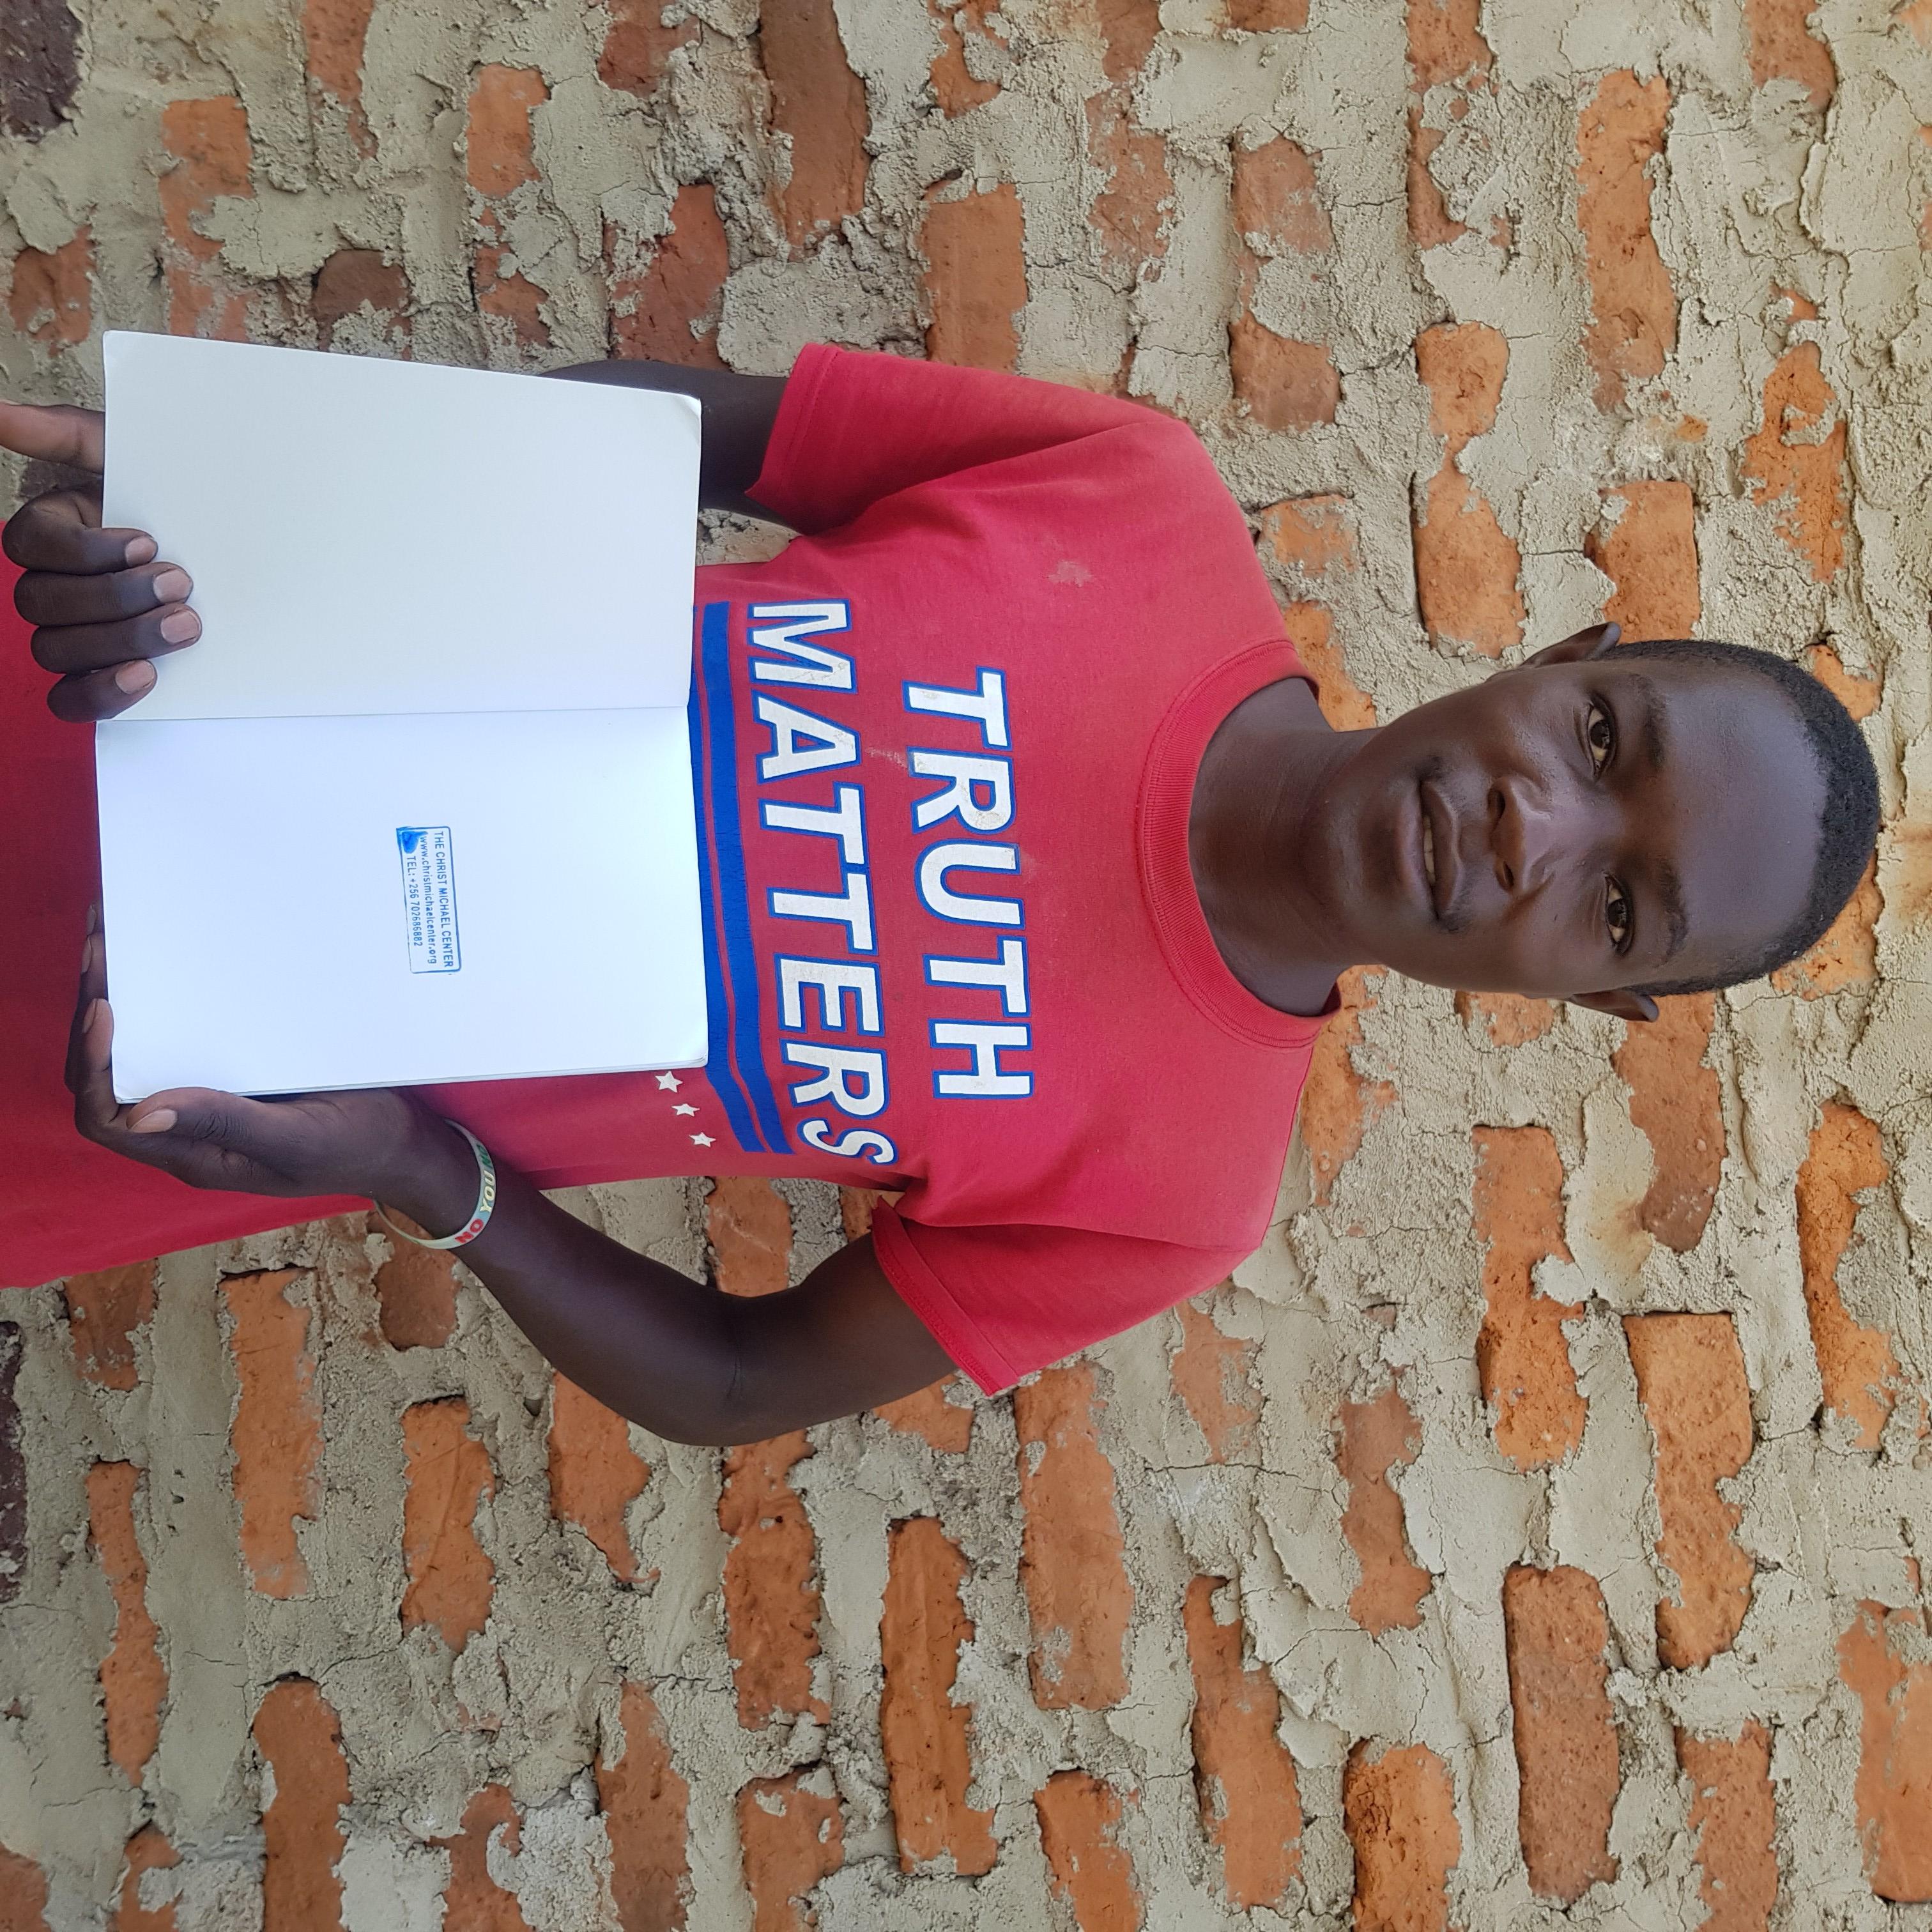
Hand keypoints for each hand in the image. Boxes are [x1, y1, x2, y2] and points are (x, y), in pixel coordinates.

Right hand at [0, 399, 200, 720]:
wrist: (226, 547)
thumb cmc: (171, 501)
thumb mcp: (128, 458)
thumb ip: (65, 433)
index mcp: (49, 534)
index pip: (29, 546)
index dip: (85, 551)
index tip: (149, 543)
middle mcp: (50, 587)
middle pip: (42, 603)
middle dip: (115, 597)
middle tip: (181, 585)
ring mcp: (70, 635)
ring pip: (56, 649)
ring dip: (122, 640)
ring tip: (185, 626)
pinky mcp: (96, 677)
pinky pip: (71, 700)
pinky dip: (100, 693)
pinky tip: (144, 676)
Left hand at [69, 912, 475, 1214]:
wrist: (409, 1142)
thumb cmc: (357, 1145)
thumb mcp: (295, 1138)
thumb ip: (223, 1124)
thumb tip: (138, 1115)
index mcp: (191, 1152)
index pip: (106, 1116)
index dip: (92, 1063)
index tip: (106, 1006)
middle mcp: (187, 1125)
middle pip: (109, 1075)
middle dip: (92, 1013)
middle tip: (100, 948)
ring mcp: (209, 1095)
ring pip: (137, 1051)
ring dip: (118, 997)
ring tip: (111, 937)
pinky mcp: (235, 1069)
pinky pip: (181, 1035)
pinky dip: (161, 996)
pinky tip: (165, 956)